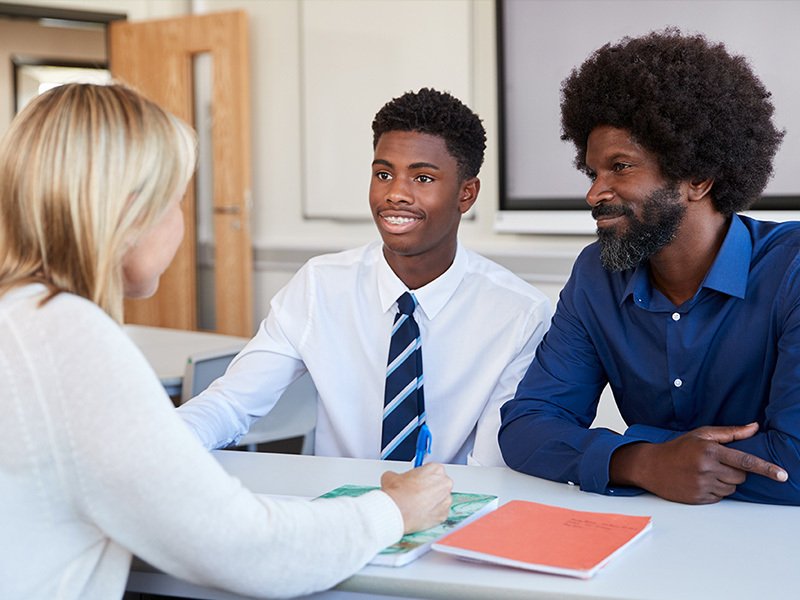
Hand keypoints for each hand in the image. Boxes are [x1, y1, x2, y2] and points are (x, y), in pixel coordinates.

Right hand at [381, 463, 452, 532]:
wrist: (398, 512)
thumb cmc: (398, 494)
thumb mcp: (392, 476)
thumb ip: (398, 475)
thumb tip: (395, 479)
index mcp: (436, 469)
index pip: (432, 469)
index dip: (422, 476)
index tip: (417, 480)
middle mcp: (445, 483)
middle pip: (439, 483)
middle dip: (430, 488)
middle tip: (416, 492)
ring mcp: (446, 500)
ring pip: (441, 499)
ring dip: (432, 501)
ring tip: (417, 504)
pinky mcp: (444, 515)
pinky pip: (440, 513)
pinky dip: (432, 513)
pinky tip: (421, 513)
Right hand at [610, 423, 787, 503]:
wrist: (651, 466)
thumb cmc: (678, 448)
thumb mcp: (701, 434)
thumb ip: (730, 432)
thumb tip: (754, 427)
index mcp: (709, 450)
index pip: (745, 461)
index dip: (766, 468)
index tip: (781, 475)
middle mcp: (706, 469)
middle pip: (741, 476)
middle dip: (736, 471)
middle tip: (718, 463)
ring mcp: (702, 485)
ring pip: (732, 489)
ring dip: (726, 482)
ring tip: (707, 472)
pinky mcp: (698, 498)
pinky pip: (720, 497)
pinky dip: (716, 490)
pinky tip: (701, 481)